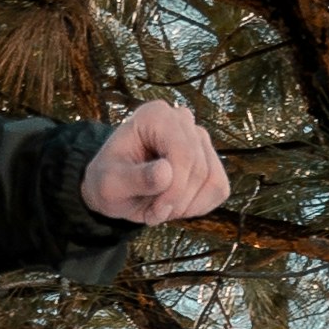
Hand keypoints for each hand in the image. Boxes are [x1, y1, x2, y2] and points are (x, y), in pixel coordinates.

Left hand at [78, 96, 227, 229]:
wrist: (116, 186)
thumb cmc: (109, 181)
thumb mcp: (110, 185)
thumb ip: (136, 179)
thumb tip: (167, 172)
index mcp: (154, 115)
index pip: (183, 152)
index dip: (175, 188)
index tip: (155, 211)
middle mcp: (181, 119)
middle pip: (199, 168)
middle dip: (177, 201)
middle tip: (153, 213)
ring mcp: (199, 138)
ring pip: (213, 180)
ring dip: (188, 206)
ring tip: (161, 208)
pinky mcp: (211, 159)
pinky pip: (219, 189)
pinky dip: (199, 206)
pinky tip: (176, 205)